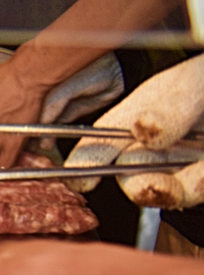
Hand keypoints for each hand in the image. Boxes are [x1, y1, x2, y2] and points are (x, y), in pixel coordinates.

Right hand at [67, 56, 203, 199]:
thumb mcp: (195, 84)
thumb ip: (172, 107)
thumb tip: (143, 129)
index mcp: (144, 116)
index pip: (103, 141)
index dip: (86, 161)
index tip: (82, 178)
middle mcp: (162, 144)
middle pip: (134, 176)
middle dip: (142, 185)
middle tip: (150, 185)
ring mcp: (187, 163)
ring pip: (172, 190)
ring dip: (179, 188)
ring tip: (198, 173)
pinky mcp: (202, 176)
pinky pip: (197, 189)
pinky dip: (200, 181)